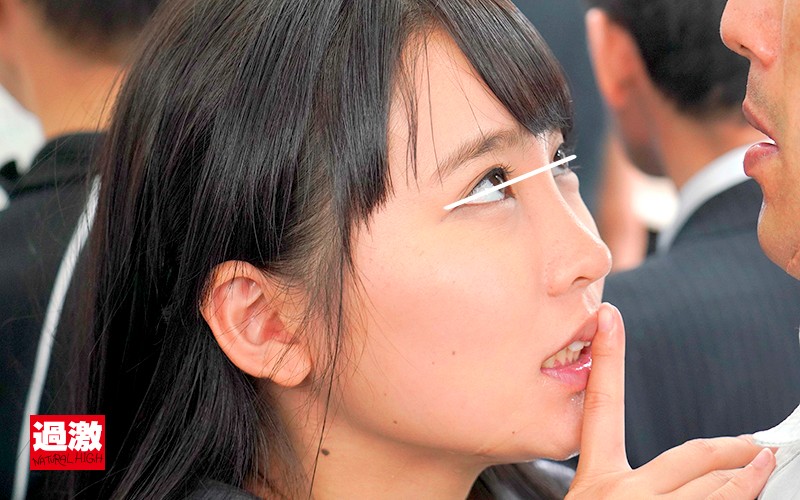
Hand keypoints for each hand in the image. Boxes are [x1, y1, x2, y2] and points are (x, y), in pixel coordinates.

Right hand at [566, 303, 774, 498]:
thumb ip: (612, 486)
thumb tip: (655, 481)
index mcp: (596, 479)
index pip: (603, 405)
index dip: (607, 357)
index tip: (608, 317)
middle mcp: (623, 493)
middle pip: (689, 456)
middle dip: (728, 448)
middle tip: (754, 443)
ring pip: (716, 488)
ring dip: (748, 475)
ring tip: (765, 464)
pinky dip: (741, 497)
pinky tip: (755, 491)